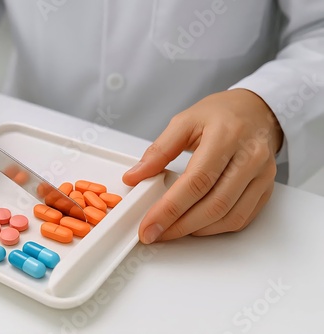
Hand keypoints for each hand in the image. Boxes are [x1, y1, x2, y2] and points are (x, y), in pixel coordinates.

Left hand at [123, 89, 282, 243]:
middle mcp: (250, 158)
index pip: (196, 181)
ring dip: (196, 230)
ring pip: (229, 216)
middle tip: (155, 232)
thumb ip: (158, 151)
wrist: (256, 110)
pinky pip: (242, 218)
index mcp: (226, 136)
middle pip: (214, 204)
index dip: (170, 208)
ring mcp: (262, 175)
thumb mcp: (184, 122)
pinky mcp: (266, 189)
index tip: (149, 224)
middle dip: (180, 226)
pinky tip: (196, 225)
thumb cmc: (221, 114)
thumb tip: (134, 176)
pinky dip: (216, 228)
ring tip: (172, 229)